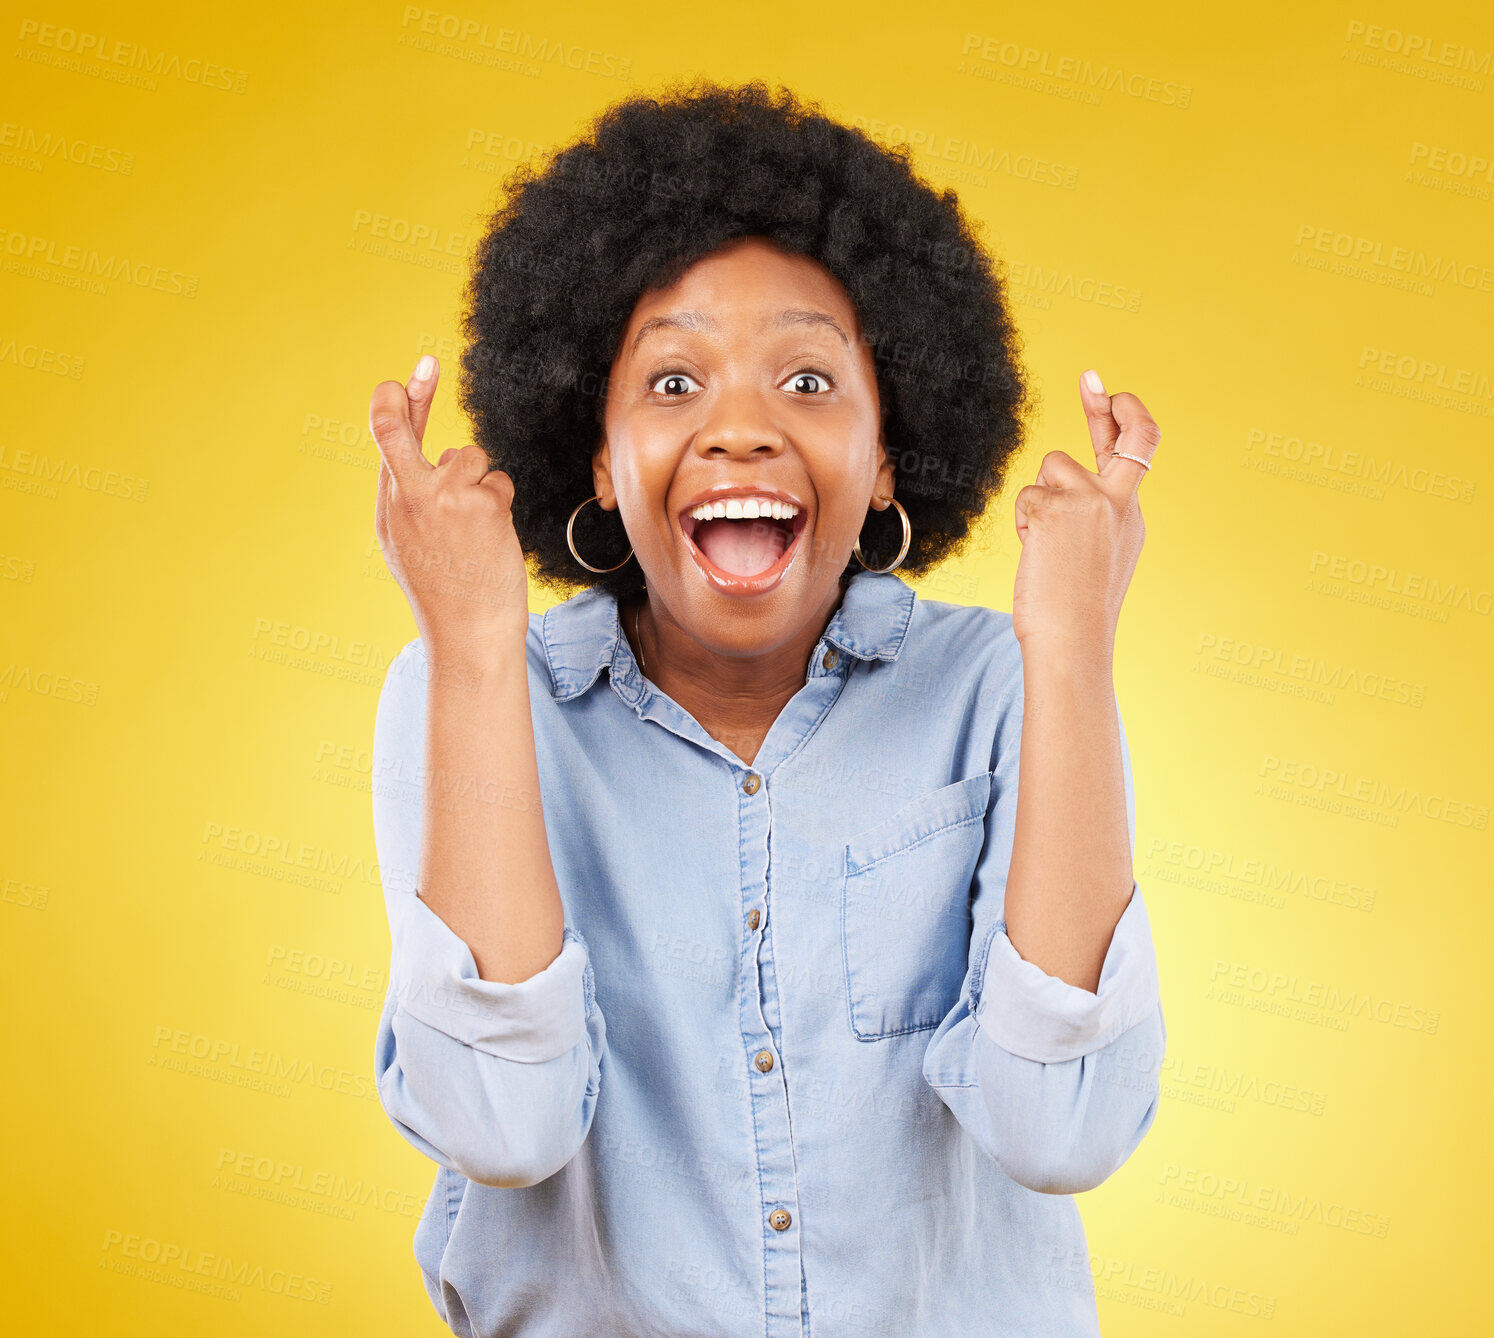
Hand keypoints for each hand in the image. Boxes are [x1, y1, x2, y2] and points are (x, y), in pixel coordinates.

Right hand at [370, 356, 530, 658]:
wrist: (470, 635)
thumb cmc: (448, 591)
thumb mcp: (413, 542)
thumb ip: (418, 495)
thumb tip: (447, 451)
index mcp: (389, 507)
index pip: (384, 442)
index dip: (397, 403)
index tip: (406, 377)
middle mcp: (409, 499)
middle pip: (396, 428)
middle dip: (412, 394)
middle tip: (426, 363)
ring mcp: (443, 499)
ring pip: (472, 456)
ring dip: (483, 482)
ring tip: (477, 527)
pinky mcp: (480, 505)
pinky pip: (499, 481)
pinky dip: (501, 503)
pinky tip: (492, 538)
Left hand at [1010, 370, 1156, 661]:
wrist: (1073, 641)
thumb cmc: (1076, 611)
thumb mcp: (1098, 556)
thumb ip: (1092, 515)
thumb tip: (1057, 487)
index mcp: (1131, 514)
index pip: (1138, 451)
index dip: (1125, 416)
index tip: (1110, 393)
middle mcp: (1120, 501)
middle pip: (1126, 435)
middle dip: (1108, 403)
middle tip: (1090, 378)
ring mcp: (1091, 501)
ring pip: (1050, 468)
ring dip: (1038, 500)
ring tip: (1045, 546)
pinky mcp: (1056, 508)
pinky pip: (1026, 497)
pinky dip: (1022, 522)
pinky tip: (1035, 552)